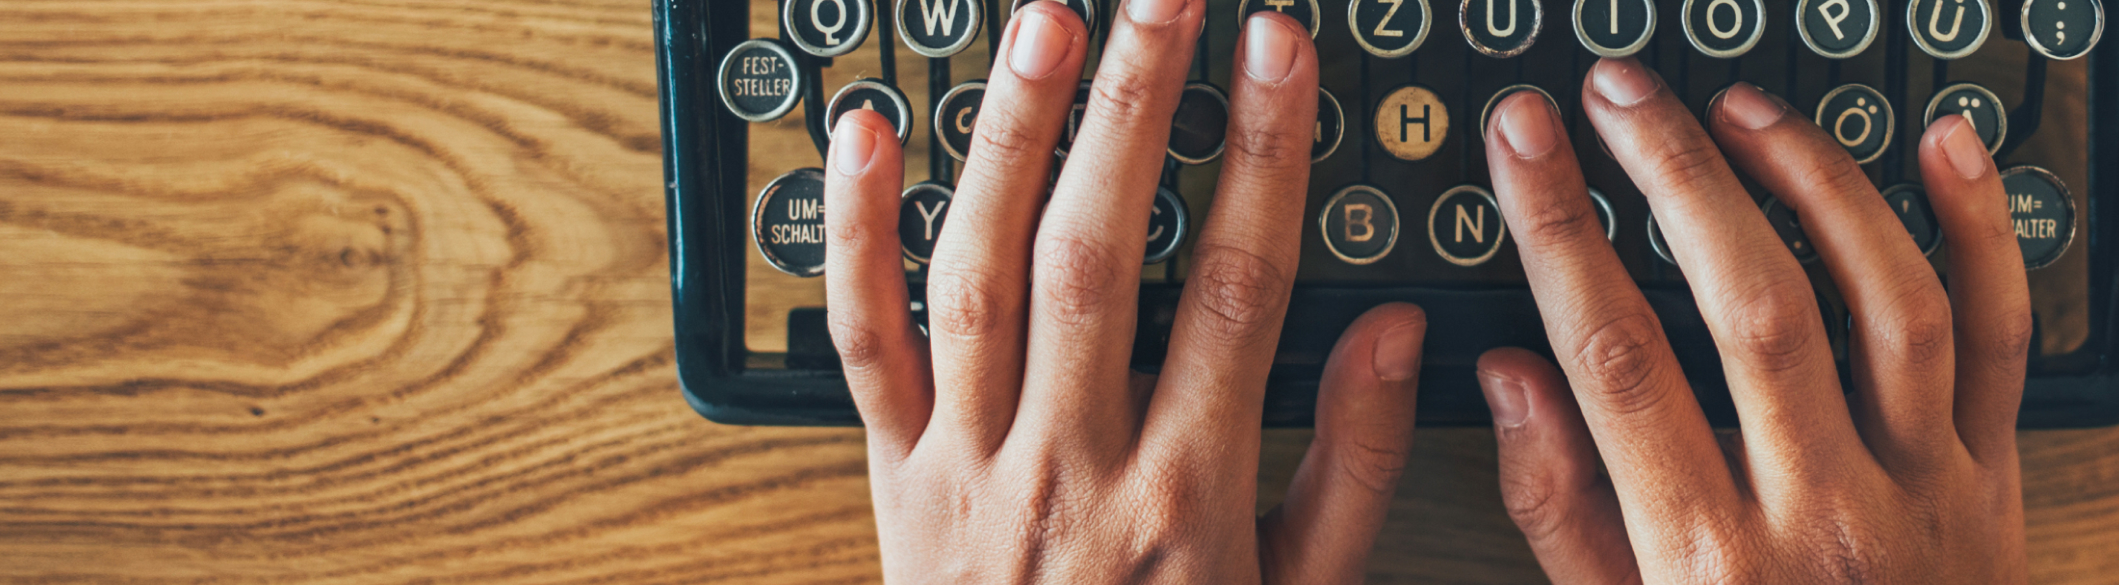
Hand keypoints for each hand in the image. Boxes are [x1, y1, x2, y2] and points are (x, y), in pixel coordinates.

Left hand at [821, 3, 1427, 581]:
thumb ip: (1349, 465)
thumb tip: (1395, 331)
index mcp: (1185, 499)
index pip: (1238, 293)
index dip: (1264, 159)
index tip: (1281, 55)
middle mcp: (1067, 469)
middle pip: (1098, 257)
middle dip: (1135, 110)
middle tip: (1162, 0)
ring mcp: (966, 465)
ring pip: (977, 276)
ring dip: (1008, 140)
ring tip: (1045, 26)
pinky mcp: (892, 473)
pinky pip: (861, 343)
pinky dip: (851, 234)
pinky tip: (866, 134)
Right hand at [1476, 58, 2028, 582]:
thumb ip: (1558, 506)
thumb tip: (1511, 375)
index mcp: (1707, 558)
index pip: (1617, 357)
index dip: (1559, 231)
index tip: (1526, 145)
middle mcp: (1823, 514)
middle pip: (1752, 307)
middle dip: (1673, 176)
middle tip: (1617, 95)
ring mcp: (1923, 490)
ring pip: (1884, 301)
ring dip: (1810, 182)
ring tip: (1739, 111)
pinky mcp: (1994, 477)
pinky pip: (2002, 337)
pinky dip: (1982, 232)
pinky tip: (1942, 146)